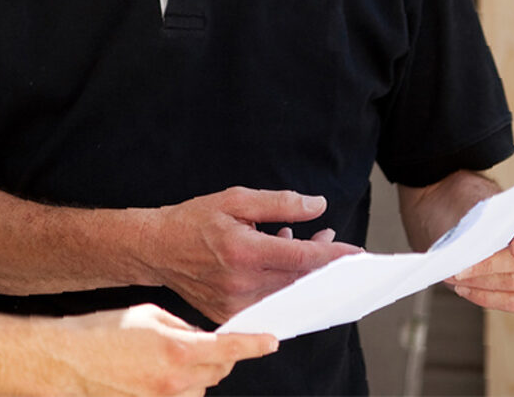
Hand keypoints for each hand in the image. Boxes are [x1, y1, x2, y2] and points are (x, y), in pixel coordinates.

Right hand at [51, 304, 276, 396]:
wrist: (68, 362)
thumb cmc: (102, 334)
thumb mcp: (149, 315)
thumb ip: (183, 327)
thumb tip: (202, 337)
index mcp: (177, 350)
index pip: (230, 350)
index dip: (254, 345)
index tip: (270, 341)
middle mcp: (175, 381)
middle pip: (220, 371)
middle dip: (220, 357)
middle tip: (203, 343)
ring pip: (202, 388)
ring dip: (199, 373)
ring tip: (171, 358)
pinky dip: (181, 386)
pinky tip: (160, 374)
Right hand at [147, 187, 361, 322]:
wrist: (156, 248)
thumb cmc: (194, 220)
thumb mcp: (235, 199)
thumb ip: (279, 203)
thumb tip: (317, 206)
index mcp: (244, 251)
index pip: (302, 257)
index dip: (333, 255)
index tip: (357, 253)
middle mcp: (241, 283)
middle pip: (299, 279)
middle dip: (323, 262)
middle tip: (334, 241)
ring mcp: (235, 303)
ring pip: (286, 293)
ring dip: (304, 272)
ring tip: (308, 245)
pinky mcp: (229, 313)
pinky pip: (269, 302)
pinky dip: (282, 283)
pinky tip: (281, 261)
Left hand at [445, 195, 513, 312]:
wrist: (502, 229)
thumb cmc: (495, 218)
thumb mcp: (492, 211)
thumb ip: (488, 223)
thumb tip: (469, 247)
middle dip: (487, 268)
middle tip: (458, 271)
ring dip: (482, 285)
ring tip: (455, 281)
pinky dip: (488, 298)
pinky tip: (468, 291)